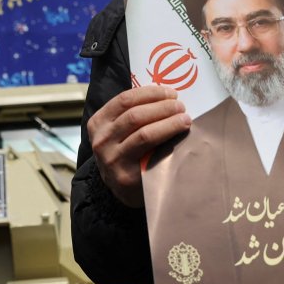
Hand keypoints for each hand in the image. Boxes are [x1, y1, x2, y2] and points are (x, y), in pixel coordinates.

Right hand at [88, 86, 191, 207]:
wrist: (123, 190)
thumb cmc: (127, 153)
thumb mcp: (120, 131)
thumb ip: (134, 113)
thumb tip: (166, 94)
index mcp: (98, 123)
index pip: (124, 99)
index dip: (150, 93)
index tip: (170, 92)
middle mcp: (101, 140)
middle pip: (135, 115)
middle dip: (162, 107)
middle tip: (180, 106)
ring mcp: (112, 159)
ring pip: (144, 133)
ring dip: (169, 122)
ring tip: (184, 119)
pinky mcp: (126, 176)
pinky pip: (150, 153)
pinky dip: (167, 140)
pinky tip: (179, 135)